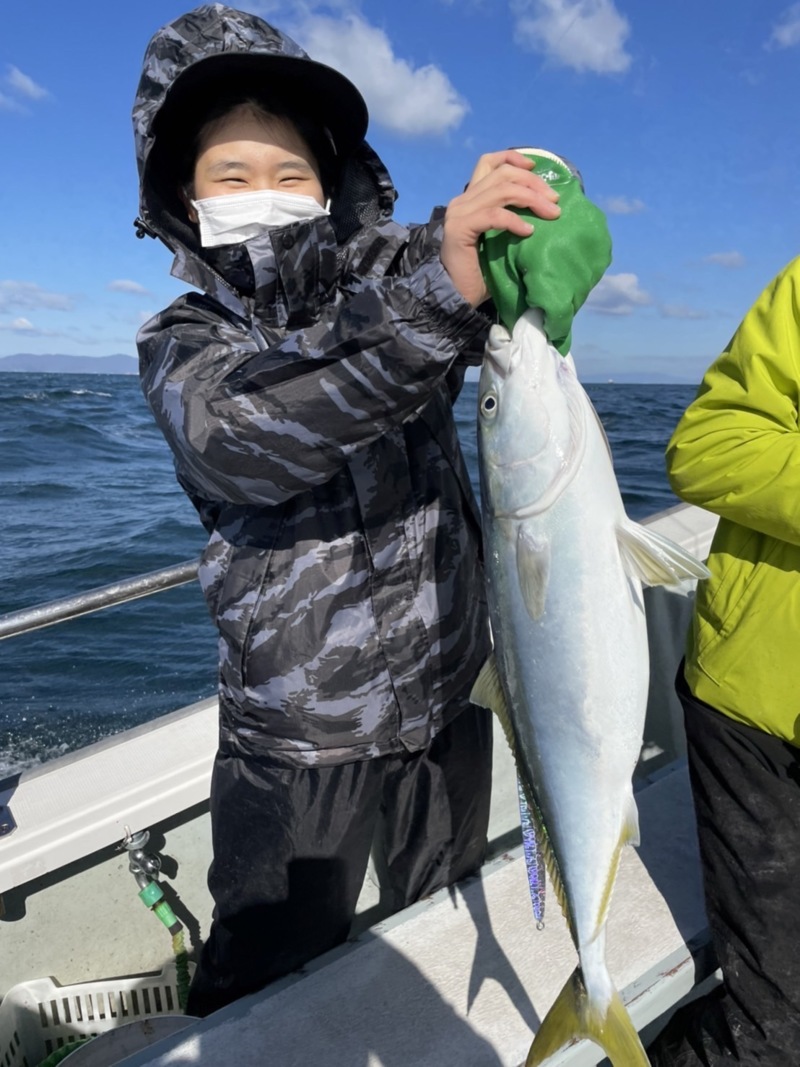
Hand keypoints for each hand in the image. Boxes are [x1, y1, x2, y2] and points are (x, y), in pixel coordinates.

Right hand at [441, 150, 561, 306]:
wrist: (457, 296)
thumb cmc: (482, 271)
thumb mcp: (500, 236)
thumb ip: (511, 215)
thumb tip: (545, 204)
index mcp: (470, 198)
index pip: (488, 162)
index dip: (513, 158)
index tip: (535, 167)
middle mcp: (462, 200)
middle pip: (502, 174)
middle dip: (533, 183)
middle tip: (555, 201)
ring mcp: (459, 213)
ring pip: (501, 190)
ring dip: (531, 199)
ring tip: (550, 214)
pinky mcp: (460, 229)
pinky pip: (494, 215)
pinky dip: (514, 220)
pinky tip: (528, 231)